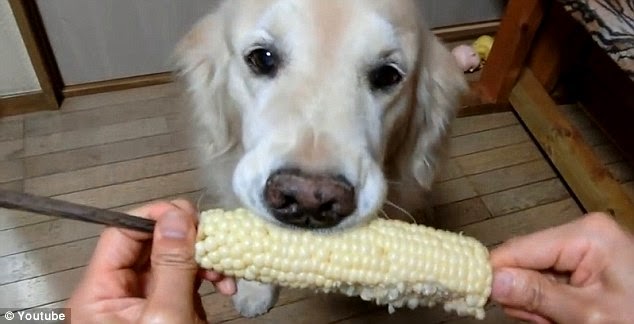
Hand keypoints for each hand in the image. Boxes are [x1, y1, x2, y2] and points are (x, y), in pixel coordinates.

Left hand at [67, 200, 235, 322]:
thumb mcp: (167, 315)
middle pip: (150, 245)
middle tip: (214, 239)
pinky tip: (224, 285)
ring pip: (173, 261)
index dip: (155, 217)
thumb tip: (178, 217)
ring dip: (203, 259)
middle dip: (188, 240)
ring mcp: (145, 302)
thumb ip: (172, 267)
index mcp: (99, 294)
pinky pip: (186, 281)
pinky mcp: (168, 310)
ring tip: (224, 269)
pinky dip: (208, 277)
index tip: (189, 214)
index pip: (121, 233)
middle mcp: (118, 293)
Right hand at [490, 212, 633, 322]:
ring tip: (561, 321)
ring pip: (533, 273)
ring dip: (537, 302)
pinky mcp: (586, 259)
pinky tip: (564, 316)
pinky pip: (549, 277)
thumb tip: (492, 280)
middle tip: (544, 322)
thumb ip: (538, 296)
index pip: (518, 249)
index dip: (494, 274)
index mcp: (586, 235)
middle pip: (524, 261)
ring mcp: (585, 245)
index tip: (474, 296)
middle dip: (526, 295)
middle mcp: (583, 232)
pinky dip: (549, 301)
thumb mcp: (587, 315)